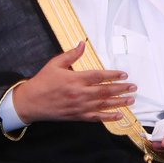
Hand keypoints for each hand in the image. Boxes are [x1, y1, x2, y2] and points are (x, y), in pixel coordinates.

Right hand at [12, 42, 134, 123]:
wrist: (30, 102)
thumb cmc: (42, 82)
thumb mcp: (54, 64)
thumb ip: (71, 55)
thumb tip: (82, 44)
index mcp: (75, 79)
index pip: (98, 77)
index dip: (113, 76)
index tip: (124, 75)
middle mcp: (79, 93)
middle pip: (105, 91)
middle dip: (121, 89)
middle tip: (133, 87)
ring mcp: (79, 106)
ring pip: (103, 105)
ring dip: (119, 102)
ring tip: (131, 100)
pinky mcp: (77, 116)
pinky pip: (96, 118)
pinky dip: (108, 117)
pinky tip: (119, 115)